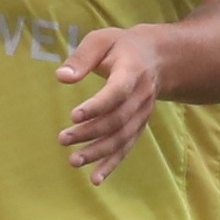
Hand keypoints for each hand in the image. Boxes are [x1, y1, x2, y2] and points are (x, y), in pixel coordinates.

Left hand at [58, 27, 167, 182]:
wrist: (157, 58)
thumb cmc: (121, 47)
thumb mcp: (101, 40)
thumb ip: (82, 57)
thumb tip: (61, 77)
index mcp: (132, 71)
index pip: (117, 92)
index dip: (97, 105)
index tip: (74, 115)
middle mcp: (141, 96)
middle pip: (117, 120)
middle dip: (90, 132)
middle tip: (63, 139)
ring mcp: (142, 114)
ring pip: (122, 138)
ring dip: (98, 152)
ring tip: (74, 161)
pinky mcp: (139, 125)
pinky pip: (126, 147)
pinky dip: (111, 164)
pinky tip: (95, 178)